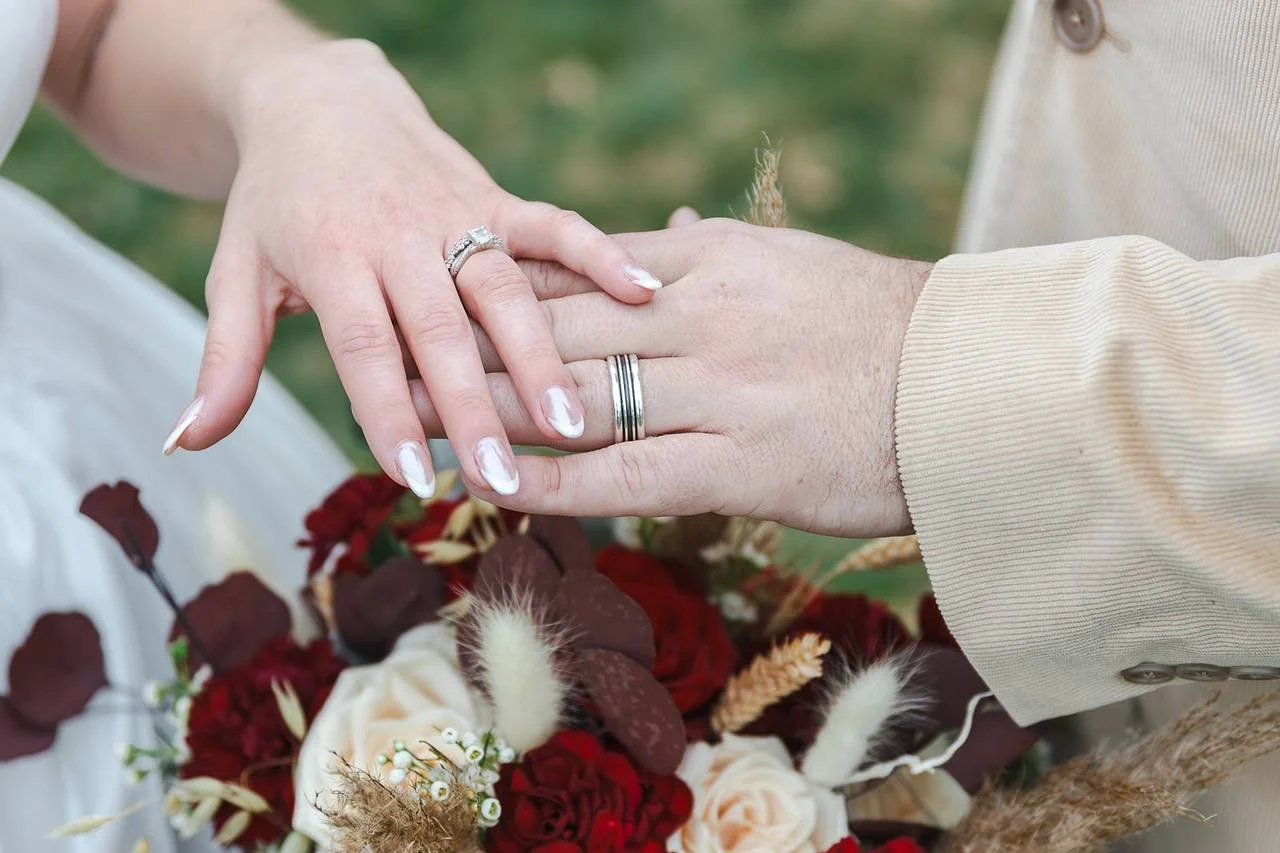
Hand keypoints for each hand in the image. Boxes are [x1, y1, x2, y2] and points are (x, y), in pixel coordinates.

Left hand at [165, 40, 661, 497]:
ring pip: (503, 287)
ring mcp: (454, 211)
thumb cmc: (277, 202)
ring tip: (574, 420)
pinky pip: (551, 223)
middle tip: (502, 475)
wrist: (320, 98)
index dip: (388, 410)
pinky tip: (642, 291)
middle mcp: (398, 234)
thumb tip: (185, 443)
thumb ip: (225, 360)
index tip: (413, 475)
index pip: (365, 344)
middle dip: (473, 405)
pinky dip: (598, 252)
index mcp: (332, 256)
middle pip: (440, 328)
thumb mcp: (238, 272)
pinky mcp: (494, 195)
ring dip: (541, 353)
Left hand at [411, 218, 931, 536]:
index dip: (498, 289)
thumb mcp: (792, 264)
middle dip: (467, 346)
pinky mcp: (739, 465)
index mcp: (711, 262)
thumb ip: (715, 254)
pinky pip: (623, 476)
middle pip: (556, 328)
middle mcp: (702, 316)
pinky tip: (495, 489)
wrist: (969, 385)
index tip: (436, 300)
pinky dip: (552, 483)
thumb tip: (666, 238)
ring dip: (489, 416)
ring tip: (415, 429)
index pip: (580, 270)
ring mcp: (717, 391)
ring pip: (575, 399)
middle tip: (391, 359)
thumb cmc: (880, 327)